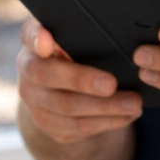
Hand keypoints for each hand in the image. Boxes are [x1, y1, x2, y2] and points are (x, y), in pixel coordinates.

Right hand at [17, 18, 143, 144]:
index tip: (47, 43)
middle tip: (112, 84)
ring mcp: (34, 102)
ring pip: (68, 109)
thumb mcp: (72, 38)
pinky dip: (106, 123)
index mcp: (33, 43)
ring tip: (133, 104)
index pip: (30, 36)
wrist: (58, 85)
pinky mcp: (48, 125)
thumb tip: (112, 30)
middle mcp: (26, 72)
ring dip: (105, 108)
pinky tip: (126, 115)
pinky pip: (78, 129)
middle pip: (49, 77)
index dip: (37, 39)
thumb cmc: (72, 52)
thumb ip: (79, 32)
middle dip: (83, 81)